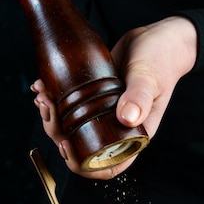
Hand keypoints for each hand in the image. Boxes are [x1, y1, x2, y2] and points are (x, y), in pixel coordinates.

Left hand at [31, 16, 197, 178]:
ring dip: (51, 115)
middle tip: (48, 107)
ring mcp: (103, 113)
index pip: (106, 166)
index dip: (82, 164)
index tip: (65, 144)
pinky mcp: (93, 97)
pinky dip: (53, 99)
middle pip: (81, 146)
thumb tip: (126, 118)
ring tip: (42, 94)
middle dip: (57, 132)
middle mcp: (116, 128)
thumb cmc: (161, 60)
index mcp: (132, 135)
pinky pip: (69, 106)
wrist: (158, 38)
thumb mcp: (150, 78)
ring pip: (71, 127)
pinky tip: (42, 85)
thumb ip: (140, 98)